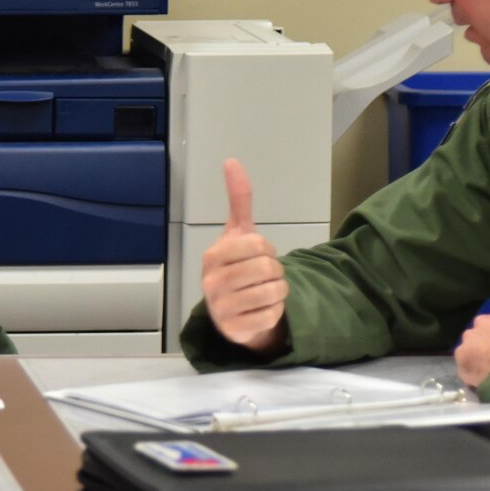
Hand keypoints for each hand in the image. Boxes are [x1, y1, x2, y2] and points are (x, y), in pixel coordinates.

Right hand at [201, 159, 289, 352]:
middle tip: (264, 277)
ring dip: (278, 292)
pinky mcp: (234, 330)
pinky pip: (272, 316)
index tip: (258, 256)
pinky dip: (275, 312)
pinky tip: (261, 310)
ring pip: (273, 293)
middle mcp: (211, 282)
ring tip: (264, 292)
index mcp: (213, 256)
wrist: (233, 311)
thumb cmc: (237, 267)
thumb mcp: (239, 233)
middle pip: (268, 269)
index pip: (258, 245)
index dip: (268, 250)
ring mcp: (221, 308)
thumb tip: (232, 161)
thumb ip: (238, 199)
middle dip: (276, 272)